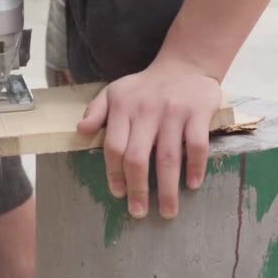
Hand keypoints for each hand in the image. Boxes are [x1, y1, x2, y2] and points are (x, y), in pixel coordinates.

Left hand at [77, 59, 221, 218]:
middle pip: (138, 157)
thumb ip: (96, 111)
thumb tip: (80, 131)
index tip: (117, 194)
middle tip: (139, 212)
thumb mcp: (114, 92)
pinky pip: (196, 145)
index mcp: (122, 107)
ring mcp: (173, 112)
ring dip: (168, 189)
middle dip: (137, 189)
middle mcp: (146, 111)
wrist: (185, 65)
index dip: (114, 174)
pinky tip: (192, 185)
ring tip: (168, 211)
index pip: (114, 147)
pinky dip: (195, 167)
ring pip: (168, 157)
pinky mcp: (198, 113)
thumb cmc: (145, 86)